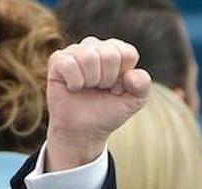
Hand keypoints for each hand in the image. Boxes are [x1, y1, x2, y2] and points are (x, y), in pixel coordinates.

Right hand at [46, 37, 150, 170]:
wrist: (84, 129)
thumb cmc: (109, 111)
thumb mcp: (134, 101)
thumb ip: (143, 86)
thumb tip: (130, 75)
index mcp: (117, 52)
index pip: (127, 53)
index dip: (124, 77)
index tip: (118, 88)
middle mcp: (96, 46)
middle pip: (110, 55)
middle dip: (108, 80)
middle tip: (101, 89)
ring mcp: (75, 51)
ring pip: (89, 57)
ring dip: (91, 81)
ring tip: (88, 88)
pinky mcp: (58, 59)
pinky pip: (70, 64)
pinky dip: (75, 83)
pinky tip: (73, 87)